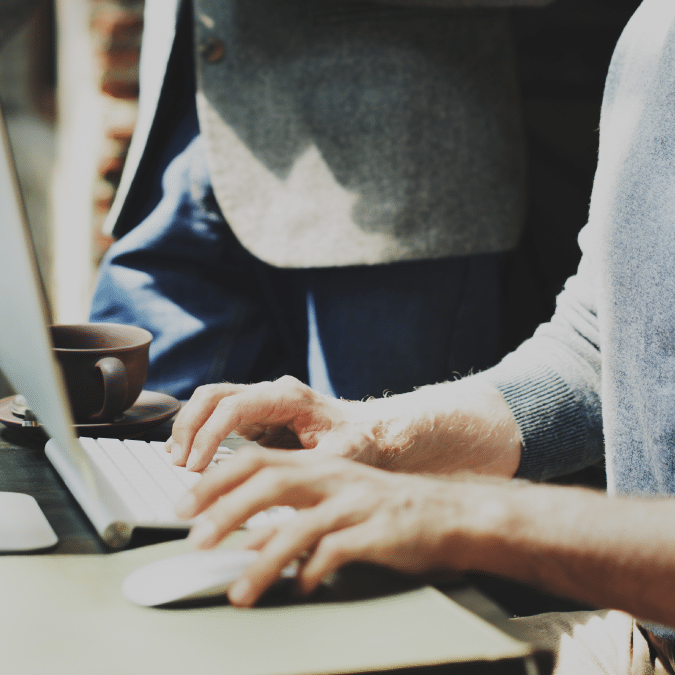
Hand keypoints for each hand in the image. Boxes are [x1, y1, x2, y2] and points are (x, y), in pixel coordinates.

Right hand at [167, 376, 378, 470]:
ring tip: (178, 462)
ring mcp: (261, 403)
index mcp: (288, 397)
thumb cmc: (360, 441)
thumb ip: (309, 471)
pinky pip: (218, 416)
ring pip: (210, 402)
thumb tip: (274, 491)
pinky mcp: (256, 417)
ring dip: (189, 428)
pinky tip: (189, 457)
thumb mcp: (342, 457)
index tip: (196, 466)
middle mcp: (270, 393)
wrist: (370, 432)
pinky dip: (199, 432)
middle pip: (213, 395)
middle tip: (178, 464)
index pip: (234, 407)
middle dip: (189, 426)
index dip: (209, 435)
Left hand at [174, 447, 500, 606]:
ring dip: (262, 560)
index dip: (217, 480)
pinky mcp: (376, 532)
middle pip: (268, 483)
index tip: (186, 506)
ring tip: (239, 590)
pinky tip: (300, 586)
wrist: (448, 514)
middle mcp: (332, 477)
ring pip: (297, 526)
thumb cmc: (385, 509)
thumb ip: (291, 515)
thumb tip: (247, 540)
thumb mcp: (334, 502)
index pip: (256, 461)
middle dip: (226, 511)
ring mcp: (355, 503)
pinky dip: (310, 571)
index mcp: (318, 465)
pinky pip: (335, 552)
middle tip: (197, 542)